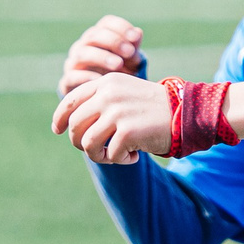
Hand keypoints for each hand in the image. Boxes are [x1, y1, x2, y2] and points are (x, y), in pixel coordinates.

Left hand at [51, 71, 173, 163]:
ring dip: (98, 156)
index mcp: (105, 83)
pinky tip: (133, 157)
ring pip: (87, 143)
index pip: (70, 100)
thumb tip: (72, 127)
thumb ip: (100, 103)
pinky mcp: (128, 130)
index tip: (58, 130)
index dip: (60, 118)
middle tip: (98, 151)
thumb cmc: (154, 109)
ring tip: (113, 156)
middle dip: (81, 144)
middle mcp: (108, 95)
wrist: (185, 113)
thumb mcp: (124, 95)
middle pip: (75, 126)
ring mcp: (117, 112)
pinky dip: (120, 160)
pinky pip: (111, 154)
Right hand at [62, 15, 144, 94]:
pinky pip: (72, 76)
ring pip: (82, 53)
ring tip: (118, 65)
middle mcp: (83, 46)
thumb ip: (133, 47)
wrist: (103, 98)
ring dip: (101, 57)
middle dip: (114, 41)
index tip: (135, 37)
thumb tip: (138, 32)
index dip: (121, 27)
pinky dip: (85, 77)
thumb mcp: (130, 61)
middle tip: (130, 52)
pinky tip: (100, 80)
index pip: (107, 23)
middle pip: (94, 35)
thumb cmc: (120, 73)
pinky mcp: (67, 81)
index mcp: (99, 36)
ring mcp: (74, 62)